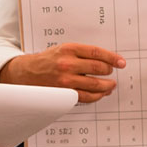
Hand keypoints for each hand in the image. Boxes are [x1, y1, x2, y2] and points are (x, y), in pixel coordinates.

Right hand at [0, 43, 125, 102]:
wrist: (26, 72)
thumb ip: (81, 53)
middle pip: (98, 68)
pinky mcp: (64, 93)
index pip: (96, 52)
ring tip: (110, 85)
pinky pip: (87, 96)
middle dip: (109, 71)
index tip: (120, 62)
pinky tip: (101, 93)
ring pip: (95, 84)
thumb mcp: (62, 49)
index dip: (112, 58)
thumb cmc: (46, 60)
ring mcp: (66, 80)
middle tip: (112, 73)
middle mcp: (67, 63)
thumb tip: (104, 60)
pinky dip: (97, 96)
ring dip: (107, 85)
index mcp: (68, 49)